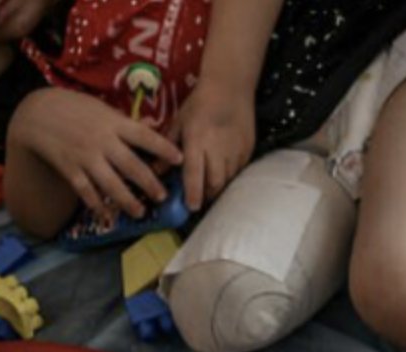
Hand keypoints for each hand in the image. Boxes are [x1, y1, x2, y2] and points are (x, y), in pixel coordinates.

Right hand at [11, 87, 182, 219]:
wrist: (36, 113)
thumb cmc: (76, 109)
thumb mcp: (103, 109)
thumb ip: (126, 123)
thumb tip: (152, 127)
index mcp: (114, 123)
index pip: (144, 136)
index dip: (163, 148)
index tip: (180, 160)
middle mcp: (102, 141)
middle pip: (131, 166)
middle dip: (149, 183)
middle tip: (163, 196)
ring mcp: (85, 157)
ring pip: (110, 184)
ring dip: (127, 201)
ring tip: (140, 212)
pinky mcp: (70, 169)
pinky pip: (86, 192)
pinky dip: (97, 205)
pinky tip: (108, 215)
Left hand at [168, 80, 255, 210]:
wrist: (230, 88)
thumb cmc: (200, 104)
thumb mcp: (179, 122)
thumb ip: (168, 147)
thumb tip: (157, 171)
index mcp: (197, 141)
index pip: (195, 174)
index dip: (193, 194)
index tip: (191, 207)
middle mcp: (218, 149)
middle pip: (215, 183)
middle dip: (207, 195)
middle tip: (199, 199)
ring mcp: (236, 150)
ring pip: (228, 179)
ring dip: (218, 186)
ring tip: (210, 186)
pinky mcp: (248, 150)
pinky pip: (239, 170)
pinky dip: (230, 174)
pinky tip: (222, 170)